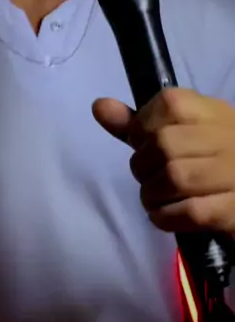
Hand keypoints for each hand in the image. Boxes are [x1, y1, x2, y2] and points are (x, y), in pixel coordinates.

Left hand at [93, 88, 234, 233]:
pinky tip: (164, 216)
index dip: (143, 127)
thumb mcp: (181, 134)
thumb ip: (139, 122)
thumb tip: (99, 106)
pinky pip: (191, 212)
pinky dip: (166, 217)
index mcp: (213, 112)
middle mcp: (228, 137)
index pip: (169, 104)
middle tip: (148, 177)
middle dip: (143, 166)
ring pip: (175, 177)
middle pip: (165, 144)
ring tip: (154, 198)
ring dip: (152, 194)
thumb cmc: (211, 162)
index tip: (143, 143)